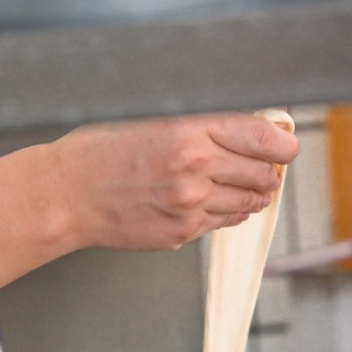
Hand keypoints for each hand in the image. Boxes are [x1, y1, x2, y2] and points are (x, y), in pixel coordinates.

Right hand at [47, 112, 299, 250]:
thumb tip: (249, 128)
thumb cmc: (101, 151)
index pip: (262, 139)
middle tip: (266, 165)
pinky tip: (220, 201)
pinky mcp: (182, 233)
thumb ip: (201, 123)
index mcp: (189, 132)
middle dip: (269, 170)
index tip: (285, 145)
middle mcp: (195, 170)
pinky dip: (230, 212)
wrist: (66, 195)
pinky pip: (224, 223)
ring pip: (248, 202)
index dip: (282, 143)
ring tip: (248, 184)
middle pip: (262, 173)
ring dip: (254, 193)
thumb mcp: (152, 118)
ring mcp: (190, 206)